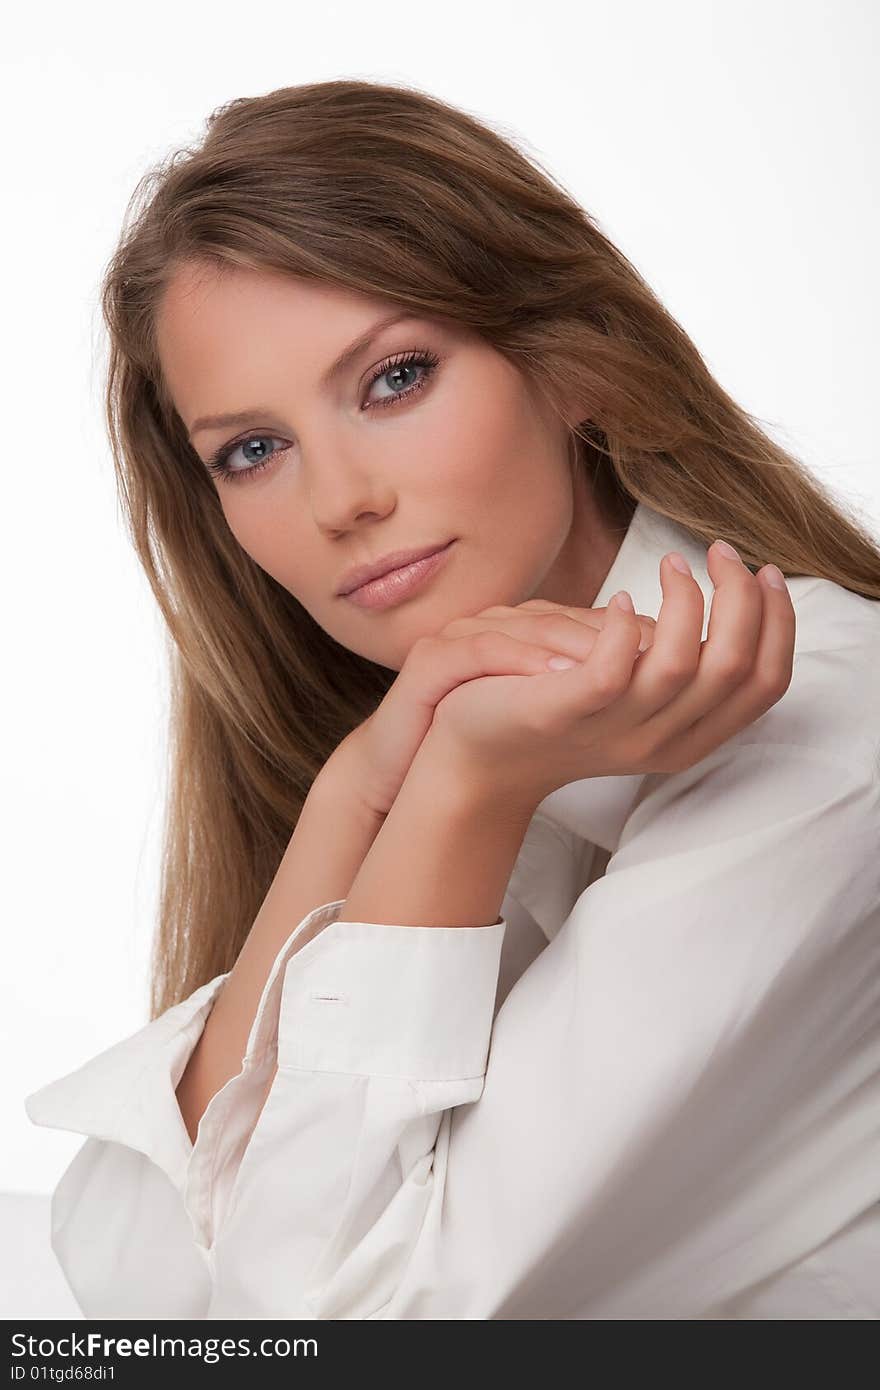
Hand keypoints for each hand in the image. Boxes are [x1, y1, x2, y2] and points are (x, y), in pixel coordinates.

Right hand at [325, 599, 656, 819]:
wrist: (412, 766)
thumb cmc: (485, 736)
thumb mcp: (549, 707)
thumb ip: (598, 681)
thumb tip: (669, 669)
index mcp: (530, 632)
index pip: (595, 619)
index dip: (642, 633)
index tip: (686, 655)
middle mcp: (499, 625)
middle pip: (565, 615)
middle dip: (619, 632)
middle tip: (665, 654)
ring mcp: (463, 636)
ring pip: (526, 627)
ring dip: (575, 644)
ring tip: (618, 664)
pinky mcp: (431, 660)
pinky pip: (480, 652)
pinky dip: (519, 661)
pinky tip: (554, 678)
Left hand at [428, 544, 795, 807]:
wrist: (479, 755)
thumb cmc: (560, 708)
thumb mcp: (635, 693)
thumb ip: (678, 661)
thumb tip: (724, 602)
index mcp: (689, 737)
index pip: (766, 683)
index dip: (778, 623)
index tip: (767, 574)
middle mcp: (661, 741)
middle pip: (735, 670)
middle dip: (742, 599)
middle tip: (720, 553)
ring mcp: (614, 730)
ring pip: (682, 666)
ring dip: (685, 601)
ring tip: (670, 565)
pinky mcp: (565, 711)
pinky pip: (613, 669)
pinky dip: (621, 624)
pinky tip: (614, 598)